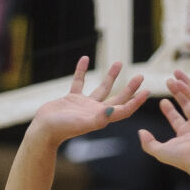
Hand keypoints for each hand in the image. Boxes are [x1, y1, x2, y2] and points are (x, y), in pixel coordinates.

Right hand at [29, 56, 147, 146]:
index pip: (124, 110)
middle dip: (129, 88)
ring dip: (110, 76)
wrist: (43, 130)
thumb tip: (112, 111)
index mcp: (101, 118)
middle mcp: (95, 111)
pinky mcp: (71, 99)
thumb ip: (98, 118)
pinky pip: (79, 82)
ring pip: (101, 88)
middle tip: (140, 76)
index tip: (146, 90)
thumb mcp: (82, 123)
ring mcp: (84, 105)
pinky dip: (82, 71)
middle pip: (117, 98)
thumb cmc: (62, 129)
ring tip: (119, 62)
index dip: (136, 101)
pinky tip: (85, 58)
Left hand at [138, 70, 189, 173]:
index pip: (176, 118)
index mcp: (185, 134)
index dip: (169, 109)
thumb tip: (140, 132)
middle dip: (177, 92)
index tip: (162, 100)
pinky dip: (189, 90)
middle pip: (186, 104)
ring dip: (185, 84)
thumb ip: (148, 143)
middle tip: (169, 80)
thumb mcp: (160, 151)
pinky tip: (180, 83)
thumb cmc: (183, 159)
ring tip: (176, 73)